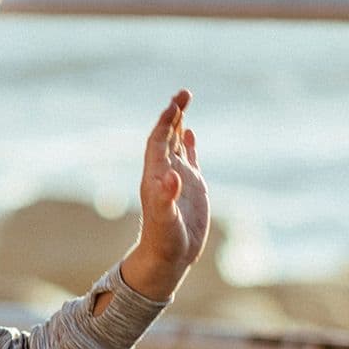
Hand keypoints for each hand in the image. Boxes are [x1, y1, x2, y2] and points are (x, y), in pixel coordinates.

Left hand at [122, 90, 208, 300]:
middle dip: (174, 114)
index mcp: (156, 176)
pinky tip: (191, 132)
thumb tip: (172, 176)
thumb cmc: (164, 241)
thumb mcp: (165, 220)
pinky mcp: (191, 187)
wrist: (167, 257)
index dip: (165, 122)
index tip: (174, 103)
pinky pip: (189, 158)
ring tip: (184, 100)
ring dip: (180, 123)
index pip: (159, 140)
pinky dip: (189, 144)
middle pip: (167, 135)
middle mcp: (165, 172)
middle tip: (184, 92)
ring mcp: (177, 178)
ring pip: (177, 143)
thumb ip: (166, 198)